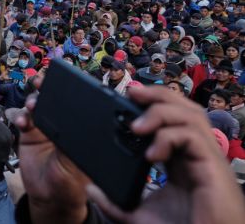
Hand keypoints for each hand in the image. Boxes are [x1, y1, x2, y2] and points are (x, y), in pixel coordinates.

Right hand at [13, 77, 89, 223]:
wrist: (49, 197)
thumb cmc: (71, 183)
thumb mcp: (76, 164)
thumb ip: (71, 143)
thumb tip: (70, 121)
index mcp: (81, 128)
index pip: (76, 103)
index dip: (70, 89)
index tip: (62, 79)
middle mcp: (63, 123)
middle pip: (54, 98)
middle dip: (47, 88)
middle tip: (41, 82)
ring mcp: (44, 127)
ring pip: (37, 105)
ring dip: (33, 100)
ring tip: (31, 105)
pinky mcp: (28, 133)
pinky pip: (22, 118)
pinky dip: (20, 116)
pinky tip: (22, 122)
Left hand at [85, 86, 244, 223]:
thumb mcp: (139, 216)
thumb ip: (114, 203)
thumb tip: (91, 189)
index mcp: (182, 160)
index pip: (172, 119)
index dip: (153, 105)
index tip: (126, 98)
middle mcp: (197, 154)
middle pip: (184, 108)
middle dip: (158, 95)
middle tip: (131, 93)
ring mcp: (208, 159)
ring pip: (191, 115)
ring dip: (161, 111)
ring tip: (136, 126)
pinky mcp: (213, 168)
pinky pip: (193, 137)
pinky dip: (169, 136)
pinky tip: (151, 154)